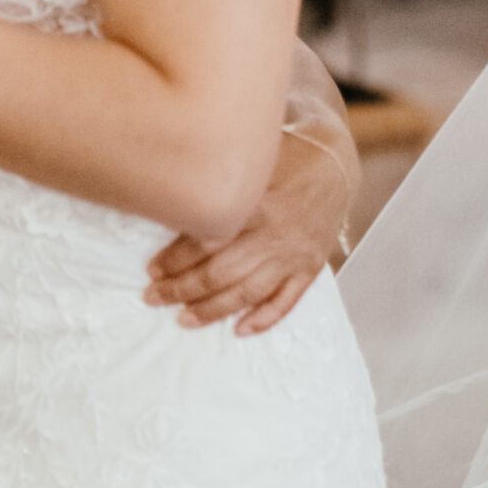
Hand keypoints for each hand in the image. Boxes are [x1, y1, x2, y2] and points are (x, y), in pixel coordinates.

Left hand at [144, 124, 349, 334]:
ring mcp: (292, 255)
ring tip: (183, 318)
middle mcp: (273, 234)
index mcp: (255, 205)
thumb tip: (166, 190)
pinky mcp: (309, 268)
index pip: (206, 241)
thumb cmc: (284, 157)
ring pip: (247, 293)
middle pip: (220, 273)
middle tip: (153, 296)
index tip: (152, 269)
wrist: (335, 164)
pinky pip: (286, 301)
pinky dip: (263, 319)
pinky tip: (239, 330)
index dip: (175, 260)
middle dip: (181, 289)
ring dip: (212, 310)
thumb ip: (216, 177)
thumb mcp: (249, 158)